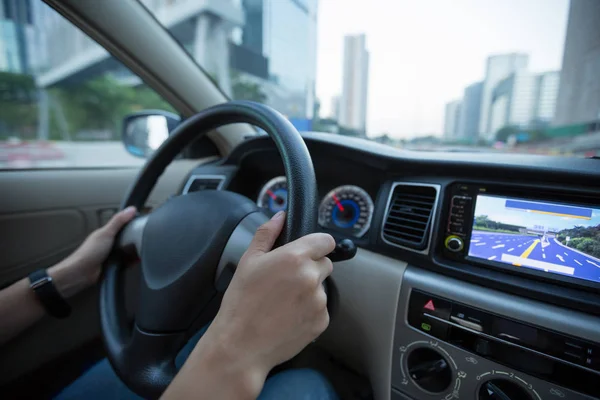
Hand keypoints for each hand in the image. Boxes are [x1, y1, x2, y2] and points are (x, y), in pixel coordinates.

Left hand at [49, 206, 136, 295]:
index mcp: (106, 233)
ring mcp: (113, 255)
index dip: (133, 223)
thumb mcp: (106, 233)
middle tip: (144, 238)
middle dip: (135, 239)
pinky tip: (135, 260)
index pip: (123, 225)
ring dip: (134, 251)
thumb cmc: (89, 253)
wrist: (82, 273)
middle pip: (128, 238)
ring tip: (141, 250)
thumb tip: (131, 209)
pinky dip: (132, 261)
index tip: (144, 221)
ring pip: (129, 250)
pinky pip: (128, 262)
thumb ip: (118, 221)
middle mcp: (110, 243)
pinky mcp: (116, 265)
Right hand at [200, 211, 335, 393]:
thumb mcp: (248, 261)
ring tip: (283, 302)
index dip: (317, 245)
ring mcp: (319, 301)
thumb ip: (267, 233)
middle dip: (311, 268)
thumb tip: (281, 216)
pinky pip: (321, 309)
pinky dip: (309, 311)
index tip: (308, 251)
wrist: (241, 344)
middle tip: (286, 280)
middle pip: (325, 264)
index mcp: (295, 257)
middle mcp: (311, 277)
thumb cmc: (241, 302)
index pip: (326, 241)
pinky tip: (288, 315)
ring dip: (309, 290)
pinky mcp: (321, 321)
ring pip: (322, 287)